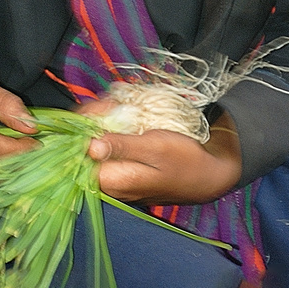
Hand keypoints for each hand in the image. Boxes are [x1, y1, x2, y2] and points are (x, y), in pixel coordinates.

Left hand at [83, 102, 241, 204]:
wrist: (208, 175)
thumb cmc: (184, 160)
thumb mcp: (154, 147)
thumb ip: (121, 147)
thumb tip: (89, 146)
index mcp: (113, 181)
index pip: (79, 153)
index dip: (83, 126)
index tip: (99, 106)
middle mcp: (109, 185)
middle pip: (84, 149)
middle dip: (91, 121)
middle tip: (110, 103)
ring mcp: (115, 179)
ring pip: (94, 146)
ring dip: (100, 123)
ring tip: (115, 106)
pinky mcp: (123, 172)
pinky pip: (107, 149)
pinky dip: (110, 131)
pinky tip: (120, 118)